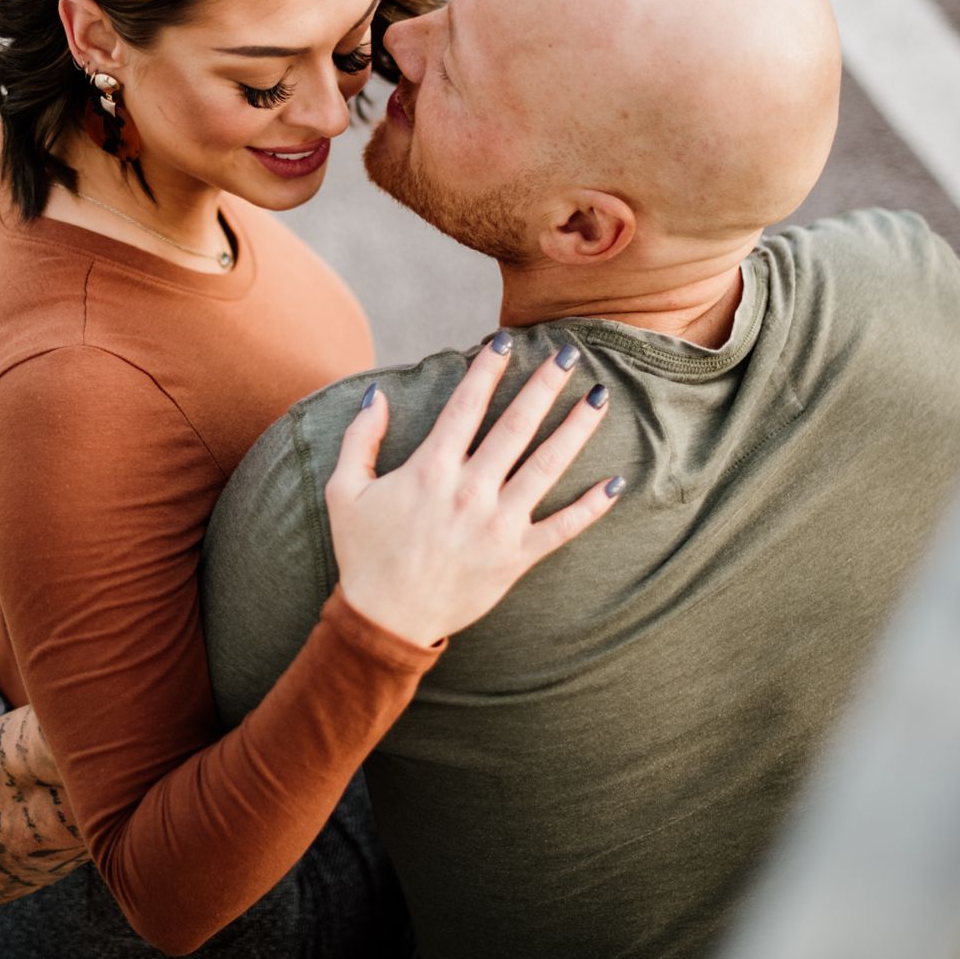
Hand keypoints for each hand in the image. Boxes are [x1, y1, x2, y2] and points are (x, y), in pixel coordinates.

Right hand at [326, 341, 620, 646]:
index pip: (466, 405)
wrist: (384, 619)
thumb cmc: (362, 553)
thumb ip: (359, 438)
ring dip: (576, 429)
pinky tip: (616, 481)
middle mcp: (470, 490)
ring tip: (600, 397)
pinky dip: (592, 506)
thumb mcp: (343, 490)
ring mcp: (498, 524)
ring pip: (547, 467)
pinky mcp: (517, 558)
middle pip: (516, 425)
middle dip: (545, 385)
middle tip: (570, 354)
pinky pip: (563, 528)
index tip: (506, 339)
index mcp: (430, 469)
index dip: (488, 368)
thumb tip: (376, 394)